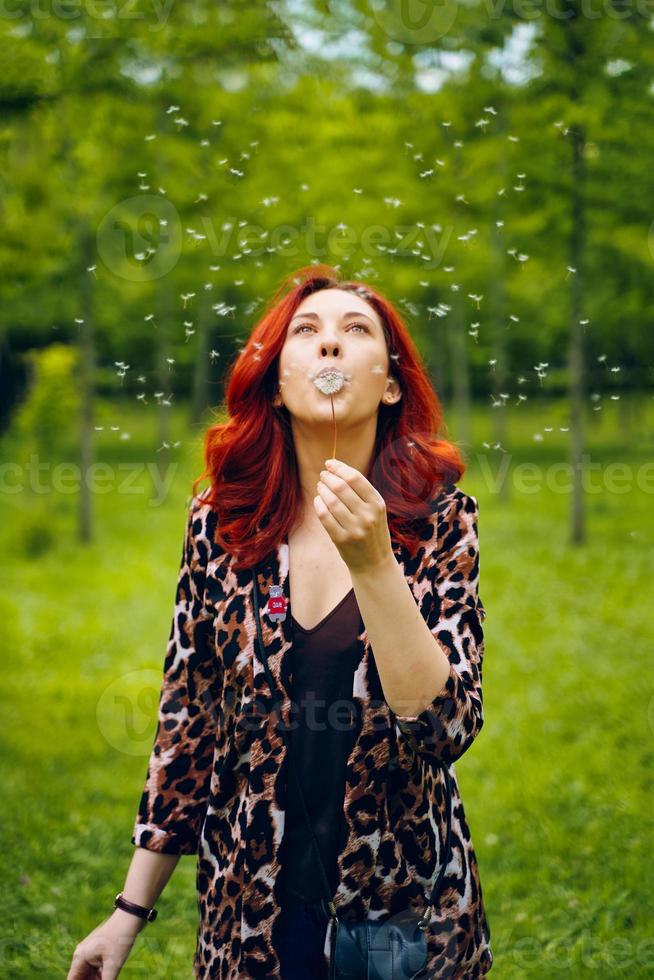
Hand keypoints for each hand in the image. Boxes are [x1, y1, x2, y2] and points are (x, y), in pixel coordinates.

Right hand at [67, 909, 143, 979]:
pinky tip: (110, 978)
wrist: (131, 916)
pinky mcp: (100, 951)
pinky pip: (97, 969)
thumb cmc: (120, 938)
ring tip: (109, 978)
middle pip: (81, 978)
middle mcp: (82, 954)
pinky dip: (102, 976)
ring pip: (90, 975)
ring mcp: (91, 952)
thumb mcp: (113, 965)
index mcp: (80, 957)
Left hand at [314, 458, 392, 572]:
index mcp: (377, 504)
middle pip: (341, 487)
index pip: (355, 478)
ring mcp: (355, 528)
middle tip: (323, 475)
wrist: (375, 563)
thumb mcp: (375, 510)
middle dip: (328, 478)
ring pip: (331, 501)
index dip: (339, 468)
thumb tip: (337, 470)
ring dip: (322, 490)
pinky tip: (318, 500)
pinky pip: (325, 517)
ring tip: (320, 486)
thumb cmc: (373, 531)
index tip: (329, 463)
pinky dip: (319, 505)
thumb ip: (361, 492)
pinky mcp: (342, 539)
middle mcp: (367, 515)